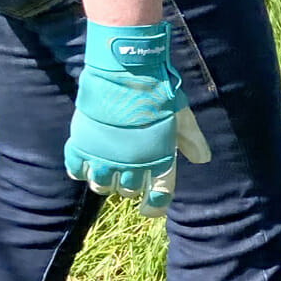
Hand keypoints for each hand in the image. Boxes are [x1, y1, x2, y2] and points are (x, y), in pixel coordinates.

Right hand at [65, 21, 211, 217]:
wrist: (126, 72)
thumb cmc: (158, 93)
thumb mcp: (182, 116)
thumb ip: (191, 140)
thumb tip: (203, 159)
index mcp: (159, 160)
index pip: (159, 197)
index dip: (155, 206)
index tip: (151, 208)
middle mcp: (131, 165)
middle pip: (129, 192)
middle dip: (131, 187)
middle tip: (132, 173)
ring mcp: (104, 157)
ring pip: (102, 186)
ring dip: (107, 182)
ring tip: (110, 168)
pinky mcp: (82, 145)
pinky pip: (77, 170)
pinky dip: (81, 171)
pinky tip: (87, 162)